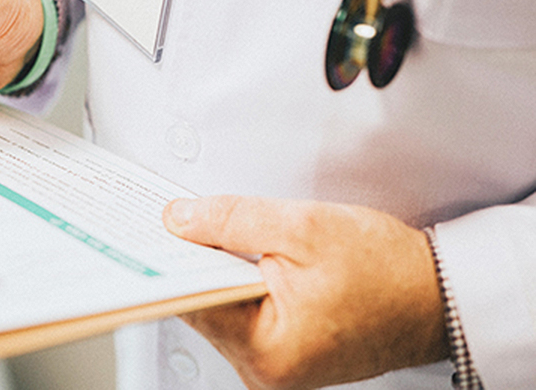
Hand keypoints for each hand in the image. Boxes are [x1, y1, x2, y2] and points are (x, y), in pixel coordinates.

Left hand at [163, 196, 448, 389]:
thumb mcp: (304, 227)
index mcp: (266, 350)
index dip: (171, 259)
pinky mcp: (283, 353)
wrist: (439, 295)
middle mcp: (265, 370)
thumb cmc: (389, 270)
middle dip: (195, 261)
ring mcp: (274, 365)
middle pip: (203, 305)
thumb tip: (178, 219)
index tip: (150, 230)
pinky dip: (239, 283)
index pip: (191, 300)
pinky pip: (243, 313)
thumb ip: (232, 220)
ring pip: (221, 307)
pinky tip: (242, 257)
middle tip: (178, 220)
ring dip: (218, 270)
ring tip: (214, 234)